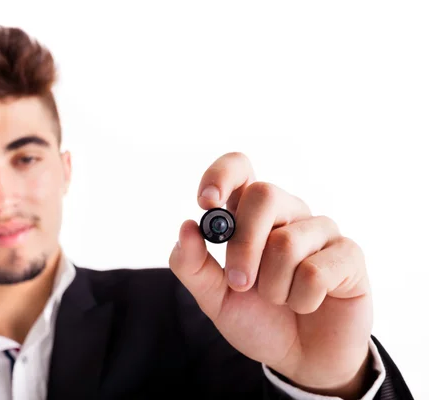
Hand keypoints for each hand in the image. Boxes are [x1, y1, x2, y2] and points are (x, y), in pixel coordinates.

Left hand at [169, 152, 373, 397]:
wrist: (301, 359)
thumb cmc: (258, 319)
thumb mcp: (214, 298)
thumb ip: (193, 265)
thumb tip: (187, 226)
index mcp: (251, 215)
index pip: (240, 168)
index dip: (222, 175)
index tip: (207, 202)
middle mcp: (287, 213)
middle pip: (264, 194)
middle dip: (244, 246)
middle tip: (240, 283)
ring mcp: (320, 231)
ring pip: (287, 241)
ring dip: (273, 286)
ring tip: (279, 300)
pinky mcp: (348, 255)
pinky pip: (316, 271)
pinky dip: (301, 300)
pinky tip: (306, 304)